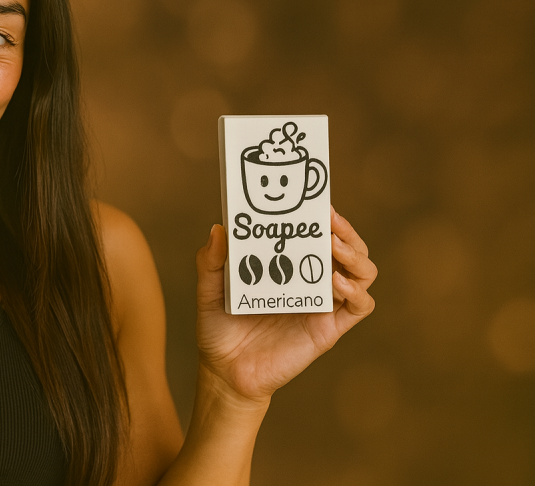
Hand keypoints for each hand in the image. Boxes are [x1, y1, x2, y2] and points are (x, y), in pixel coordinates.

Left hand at [194, 207, 376, 403]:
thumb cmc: (219, 328)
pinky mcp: (329, 328)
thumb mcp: (209, 289)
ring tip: (332, 245)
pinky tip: (335, 281)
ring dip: (355, 254)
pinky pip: (359, 306)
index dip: (322, 217)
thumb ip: (211, 261)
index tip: (316, 201)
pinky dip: (356, 291)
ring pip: (363, 272)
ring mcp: (323, 304)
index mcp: (287, 265)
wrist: (224, 372)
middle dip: (345, 229)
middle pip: (348, 247)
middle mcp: (310, 280)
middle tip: (328, 218)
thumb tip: (218, 228)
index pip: (315, 233)